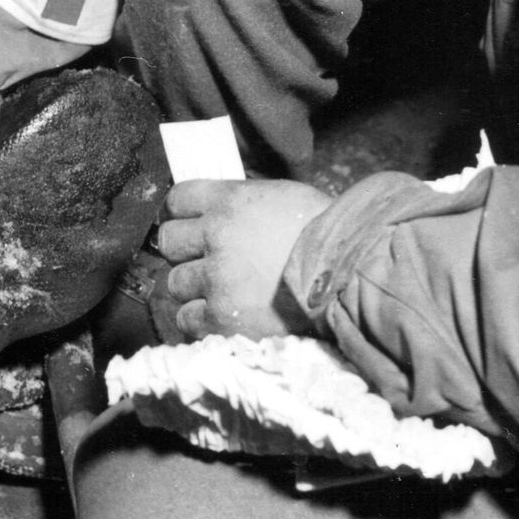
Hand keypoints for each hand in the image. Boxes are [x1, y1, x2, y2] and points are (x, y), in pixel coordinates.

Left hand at [158, 178, 331, 340]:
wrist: (351, 276)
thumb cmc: (327, 235)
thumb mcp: (283, 199)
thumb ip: (244, 205)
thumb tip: (222, 212)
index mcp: (230, 200)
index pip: (178, 198)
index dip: (182, 213)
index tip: (191, 224)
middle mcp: (216, 236)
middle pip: (168, 241)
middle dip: (184, 251)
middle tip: (205, 260)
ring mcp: (216, 278)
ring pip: (175, 282)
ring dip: (194, 288)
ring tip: (220, 292)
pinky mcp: (222, 317)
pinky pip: (187, 319)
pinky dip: (201, 319)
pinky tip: (222, 315)